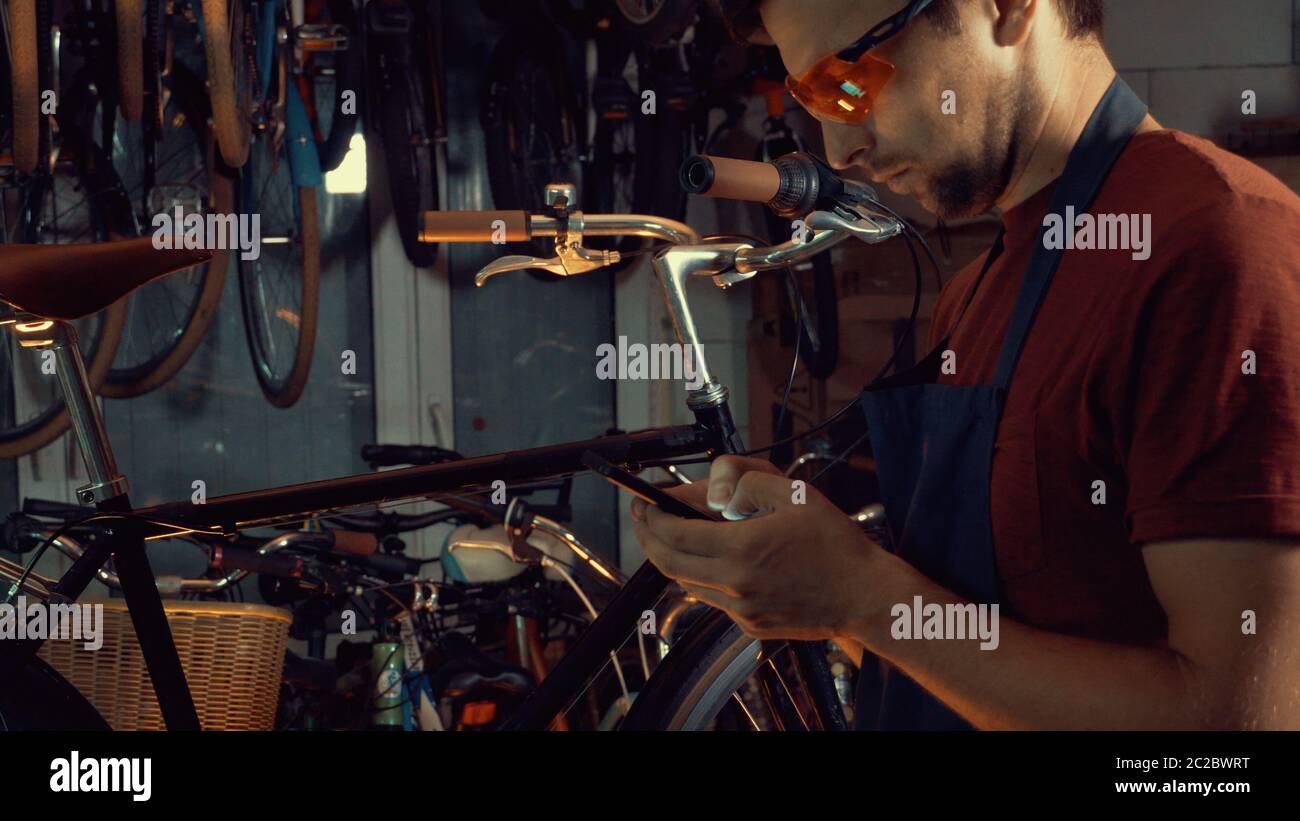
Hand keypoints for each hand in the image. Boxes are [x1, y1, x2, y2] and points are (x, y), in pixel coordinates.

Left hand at [631, 456, 885, 640]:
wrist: (864, 597)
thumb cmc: (835, 545)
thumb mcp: (796, 494)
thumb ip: (749, 482)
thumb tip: (714, 491)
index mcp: (743, 549)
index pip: (675, 534)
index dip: (652, 516)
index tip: (645, 502)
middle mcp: (735, 584)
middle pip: (668, 562)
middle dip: (648, 538)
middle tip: (643, 518)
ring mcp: (741, 609)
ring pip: (686, 583)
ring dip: (672, 558)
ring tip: (672, 535)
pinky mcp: (749, 625)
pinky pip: (711, 599)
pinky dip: (701, 577)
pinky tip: (711, 559)